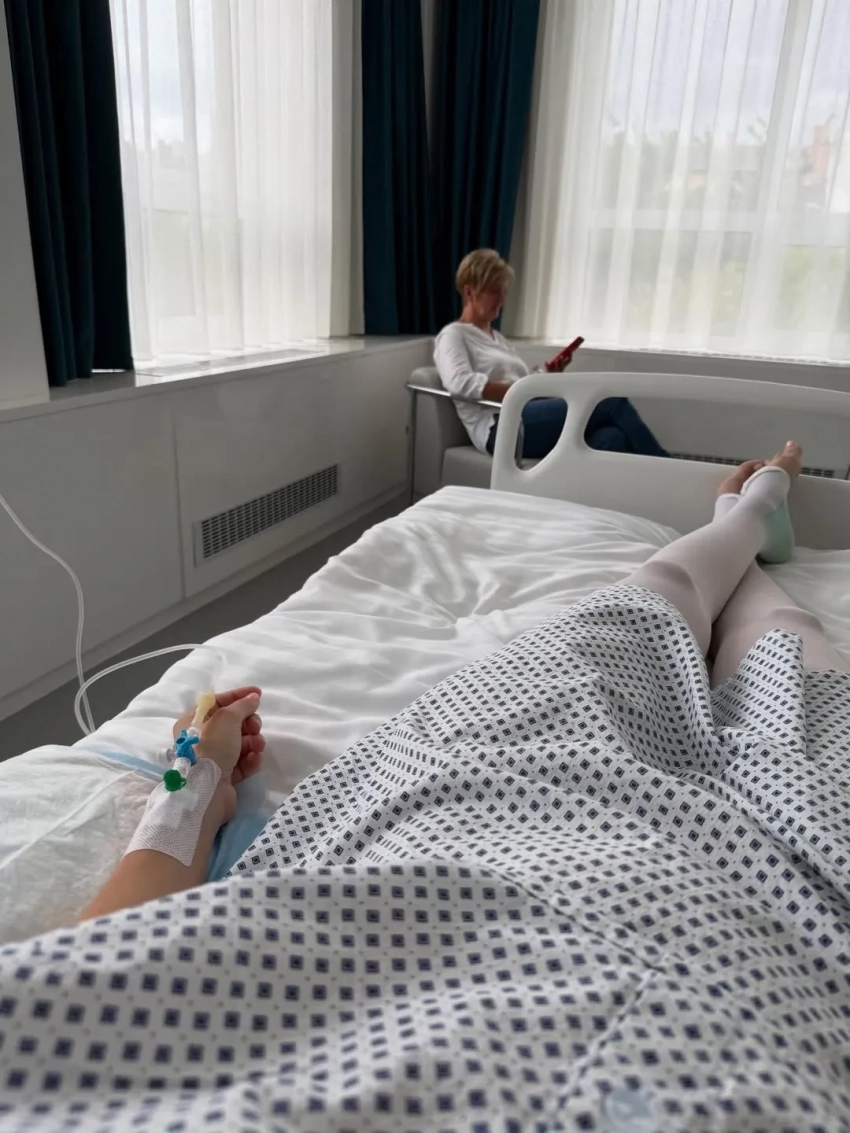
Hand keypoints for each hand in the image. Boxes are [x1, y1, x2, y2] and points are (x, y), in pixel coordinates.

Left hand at [173, 686, 265, 822]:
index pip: (218, 702)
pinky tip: (255, 759)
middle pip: (232, 723)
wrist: (207, 791)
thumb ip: (242, 705)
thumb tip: (253, 698)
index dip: (239, 696)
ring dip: (253, 741)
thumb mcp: (226, 718)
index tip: (258, 694)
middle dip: (248, 723)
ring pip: (240, 743)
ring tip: (258, 746)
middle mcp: (201, 739)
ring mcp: (213, 758)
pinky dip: (251, 758)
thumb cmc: (212, 747)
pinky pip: (242, 762)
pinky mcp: (224, 776)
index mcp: (194, 722)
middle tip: (255, 726)